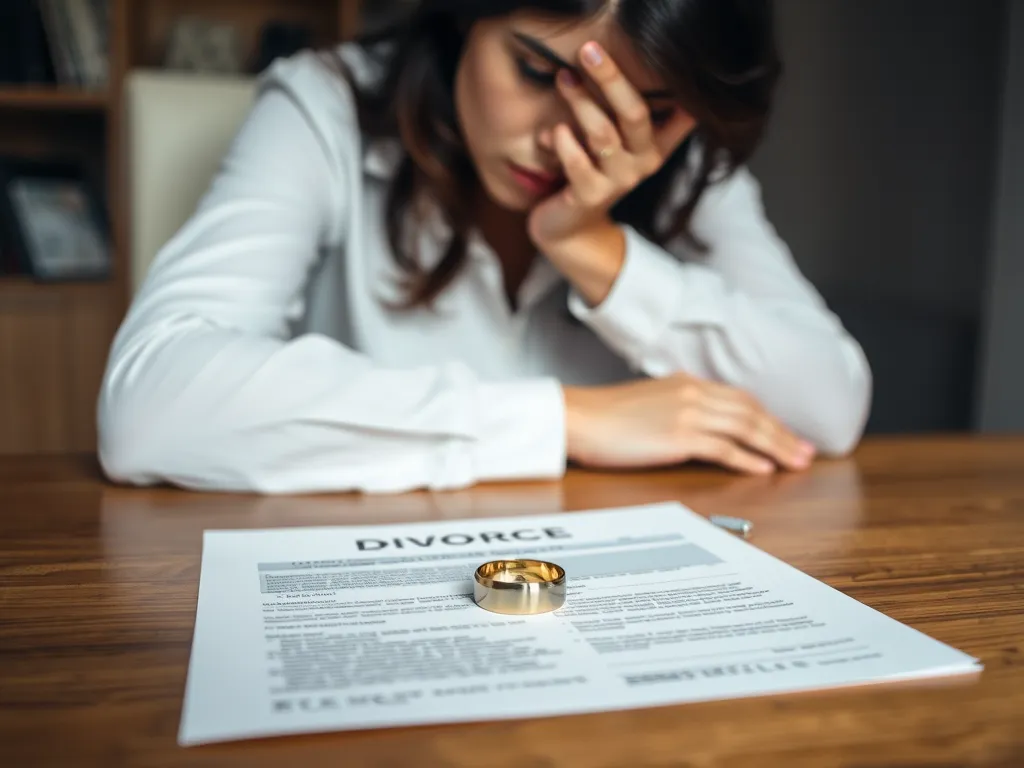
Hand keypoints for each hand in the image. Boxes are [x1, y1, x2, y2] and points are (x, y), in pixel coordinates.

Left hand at [527, 40, 693, 249]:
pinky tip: (555, 130)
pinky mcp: (590, 196)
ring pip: (602, 134)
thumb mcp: (612, 140)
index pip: (677, 112)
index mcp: (654, 145)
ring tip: (563, 78)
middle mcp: (643, 162)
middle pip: (635, 113)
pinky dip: (564, 142)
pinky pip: (577, 163)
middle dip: (611, 78)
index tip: (664, 53)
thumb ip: (620, 111)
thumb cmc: (589, 170)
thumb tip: (610, 61)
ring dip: (580, 103)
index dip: (678, 88)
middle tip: (589, 50)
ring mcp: (618, 181)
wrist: (569, 225)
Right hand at [562, 374, 816, 474]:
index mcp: (686, 383)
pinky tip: (764, 469)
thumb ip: (675, 405)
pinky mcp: (679, 435)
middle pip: (751, 412)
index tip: (785, 433)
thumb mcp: (647, 401)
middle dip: (782, 432)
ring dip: (776, 446)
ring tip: (796, 462)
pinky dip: (748, 458)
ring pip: (746, 428)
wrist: (577, 416)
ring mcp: (688, 413)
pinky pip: (724, 448)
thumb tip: (693, 423)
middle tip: (806, 451)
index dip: (767, 417)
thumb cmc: (603, 415)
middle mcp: (693, 393)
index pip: (739, 398)